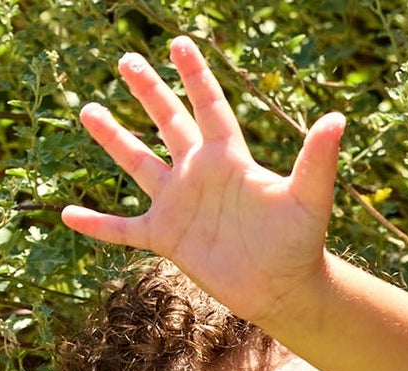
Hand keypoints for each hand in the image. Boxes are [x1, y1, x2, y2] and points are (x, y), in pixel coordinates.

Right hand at [62, 38, 340, 330]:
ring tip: (88, 110)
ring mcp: (180, 205)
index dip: (195, 76)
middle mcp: (199, 174)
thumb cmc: (300, 245)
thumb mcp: (308, 198)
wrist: (284, 291)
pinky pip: (125, 230)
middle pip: (168, 122)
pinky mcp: (167, 238)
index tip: (179, 43)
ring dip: (114, 138)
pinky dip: (98, 225)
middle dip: (149, 91)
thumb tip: (338, 119)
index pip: (209, 106)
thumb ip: (316, 159)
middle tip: (127, 59)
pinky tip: (68, 215)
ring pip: (138, 163)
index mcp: (228, 158)